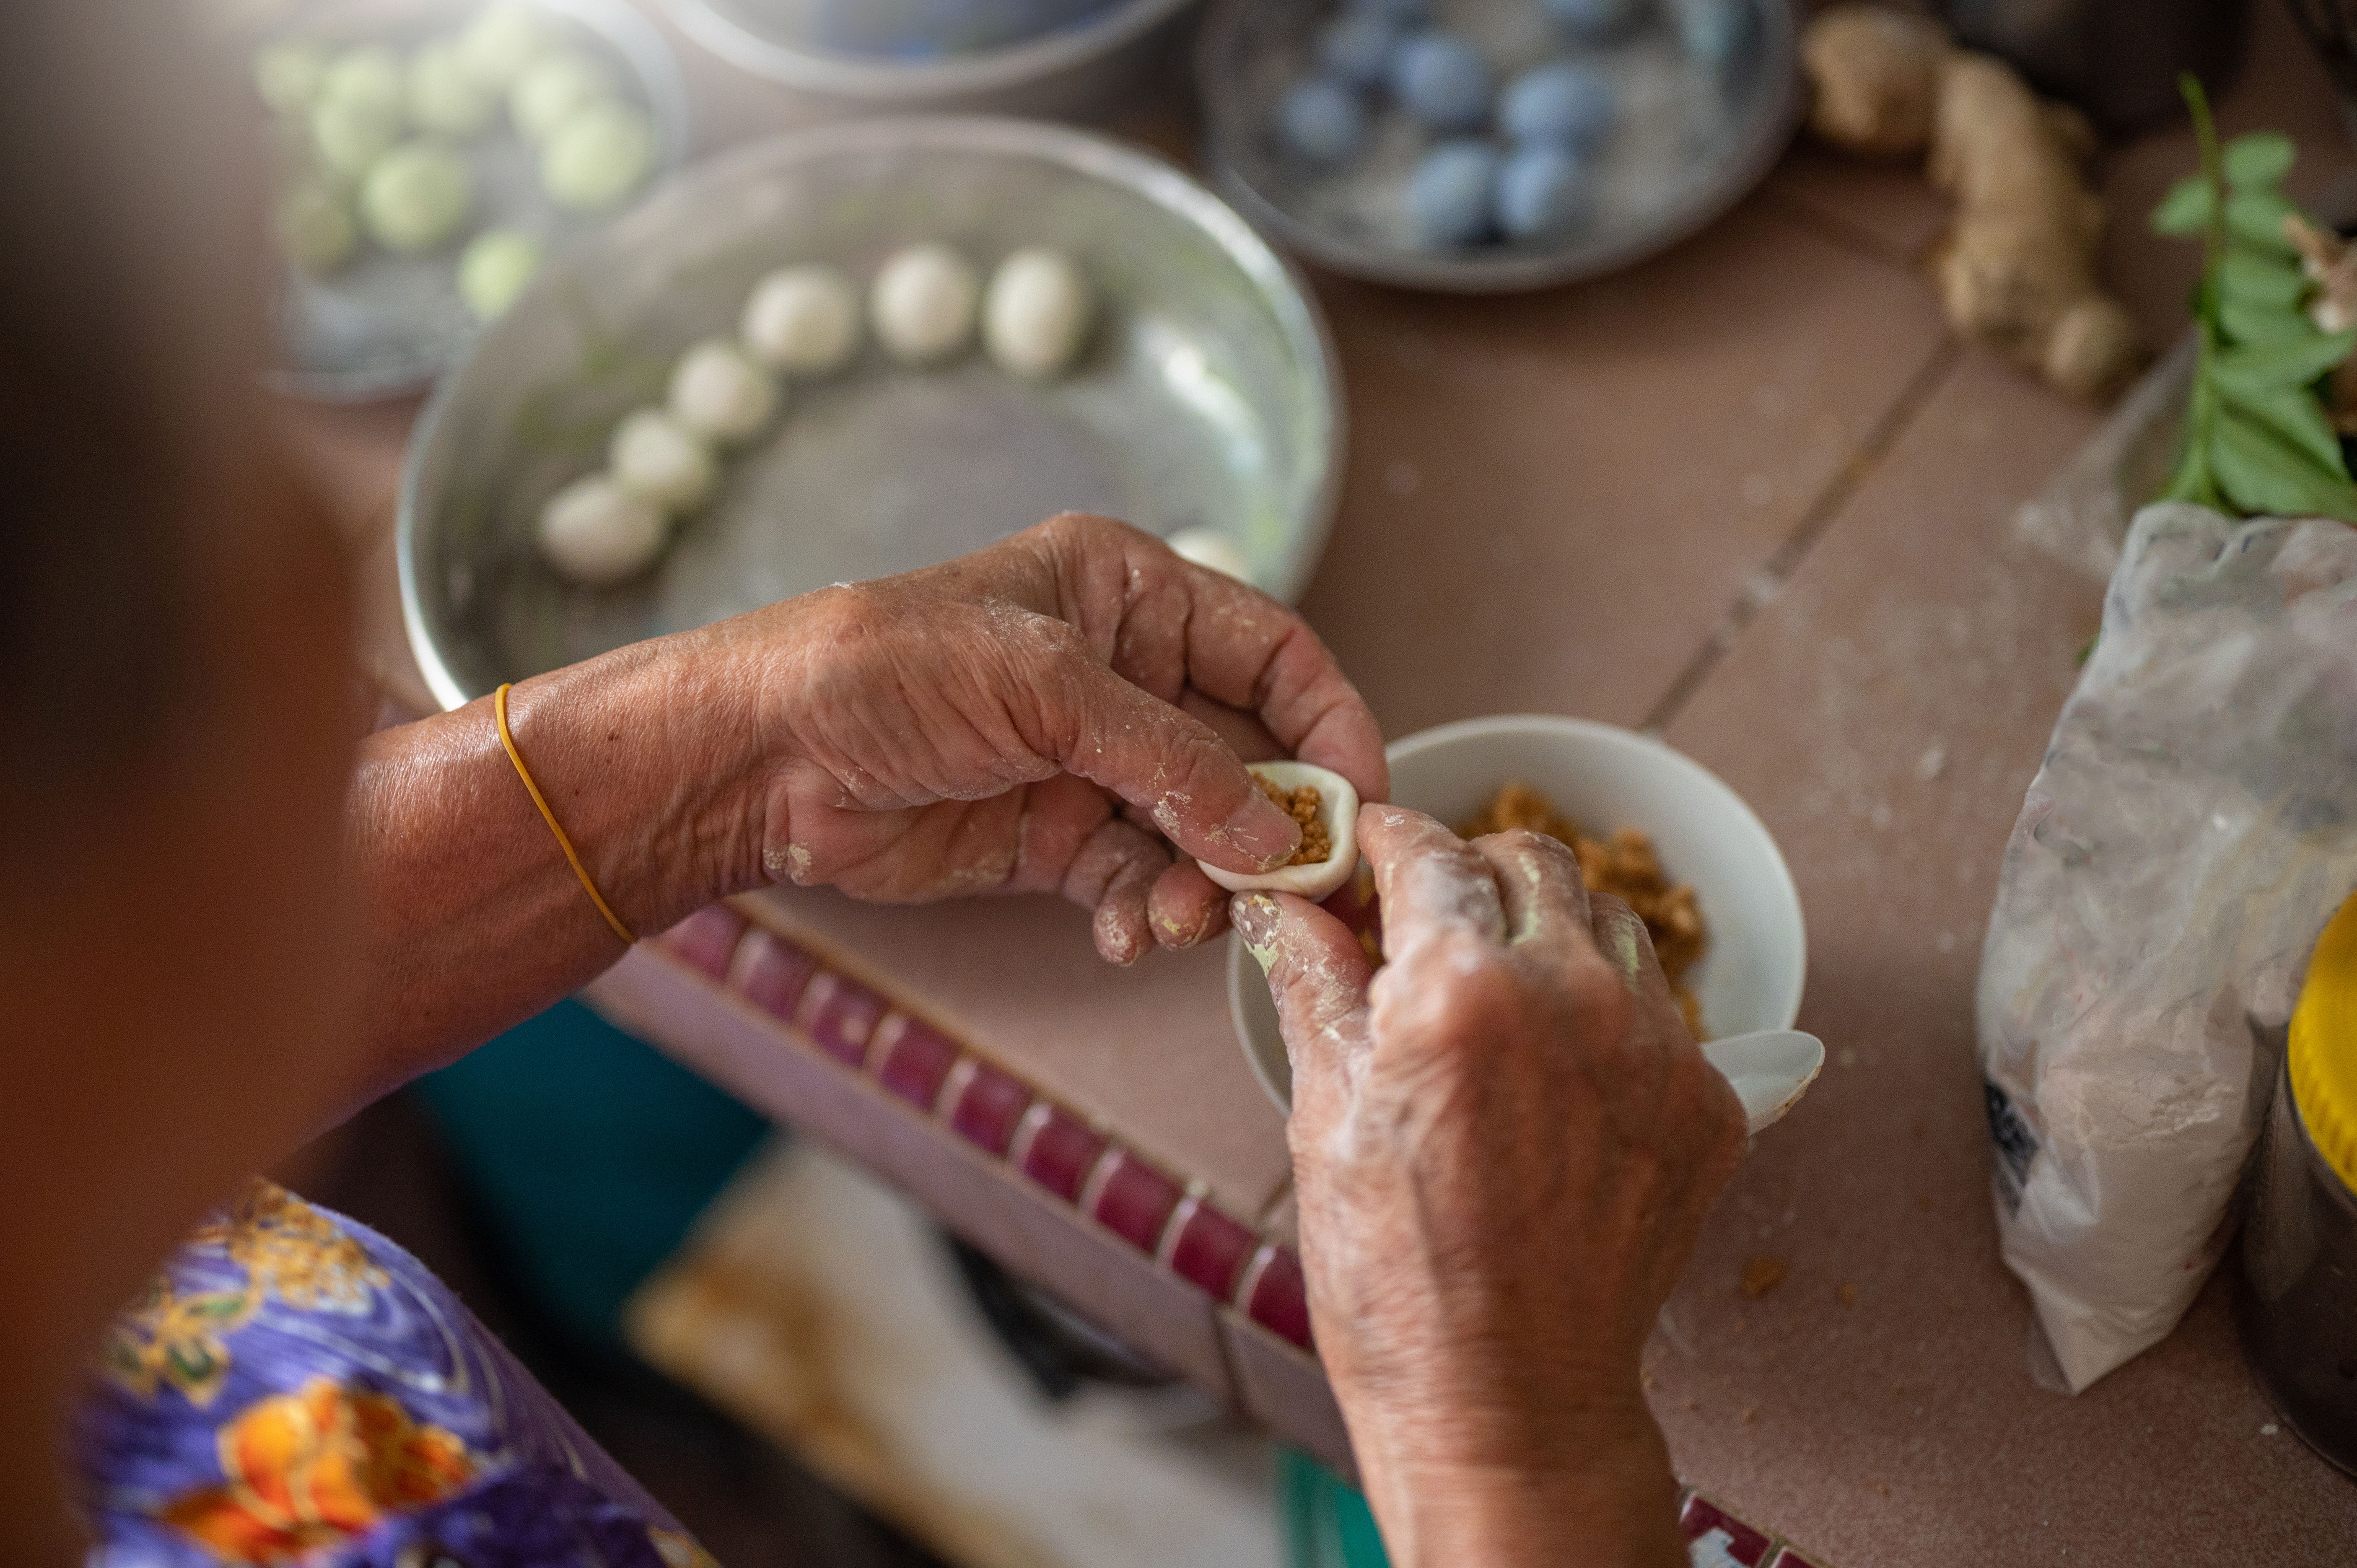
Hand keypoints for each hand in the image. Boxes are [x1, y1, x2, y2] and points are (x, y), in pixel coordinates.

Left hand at [710, 512, 1385, 961]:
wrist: (762, 755)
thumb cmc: (885, 670)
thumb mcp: (1042, 685)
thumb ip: (1169, 756)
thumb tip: (1271, 833)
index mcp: (1130, 594)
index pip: (1275, 654)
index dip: (1329, 722)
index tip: (1358, 800)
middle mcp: (1125, 675)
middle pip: (1250, 755)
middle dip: (1267, 827)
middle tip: (1279, 892)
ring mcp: (1092, 761)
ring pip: (1199, 834)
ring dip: (1204, 885)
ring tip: (1177, 920)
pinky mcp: (1055, 837)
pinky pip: (1138, 881)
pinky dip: (1146, 913)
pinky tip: (1125, 935)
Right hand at [1233, 809, 1745, 1566]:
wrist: (1508, 1400)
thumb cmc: (1396, 1277)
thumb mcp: (1325, 1115)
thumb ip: (1315, 984)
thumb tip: (1285, 904)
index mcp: (1458, 989)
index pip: (1426, 851)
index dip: (1385, 843)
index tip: (1369, 852)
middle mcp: (1570, 995)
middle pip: (1529, 860)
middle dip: (1472, 875)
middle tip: (1431, 922)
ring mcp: (1655, 1048)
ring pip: (1604, 922)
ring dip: (1547, 932)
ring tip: (1499, 998)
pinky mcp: (1709, 1103)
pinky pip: (1660, 1009)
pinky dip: (1604, 1015)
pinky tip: (1556, 1075)